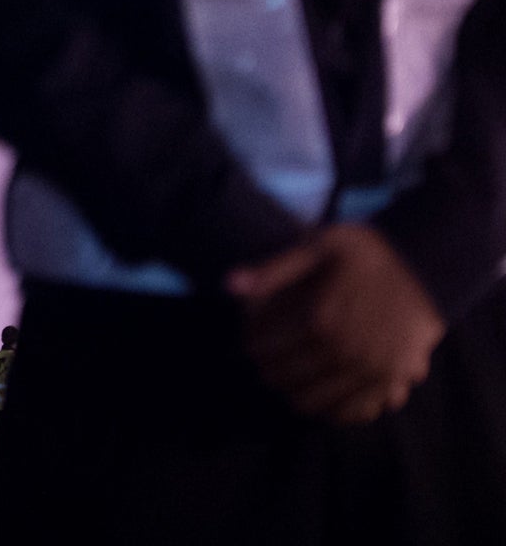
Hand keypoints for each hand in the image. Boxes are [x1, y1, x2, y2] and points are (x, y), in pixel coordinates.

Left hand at [227, 223, 443, 424]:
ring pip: (321, 402)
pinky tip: (325, 402)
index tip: (249, 346)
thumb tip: (228, 286)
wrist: (427, 265)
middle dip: (272, 375)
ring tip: (290, 385)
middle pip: (292, 380)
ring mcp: (372, 370)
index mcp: (320, 322)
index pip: (271, 352)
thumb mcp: (318, 245)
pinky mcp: (394, 378)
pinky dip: (338, 411)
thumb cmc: (368, 252)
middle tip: (265, 368)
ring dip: (300, 396)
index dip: (254, 351)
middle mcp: (345, 352)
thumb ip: (273, 269)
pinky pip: (359, 409)